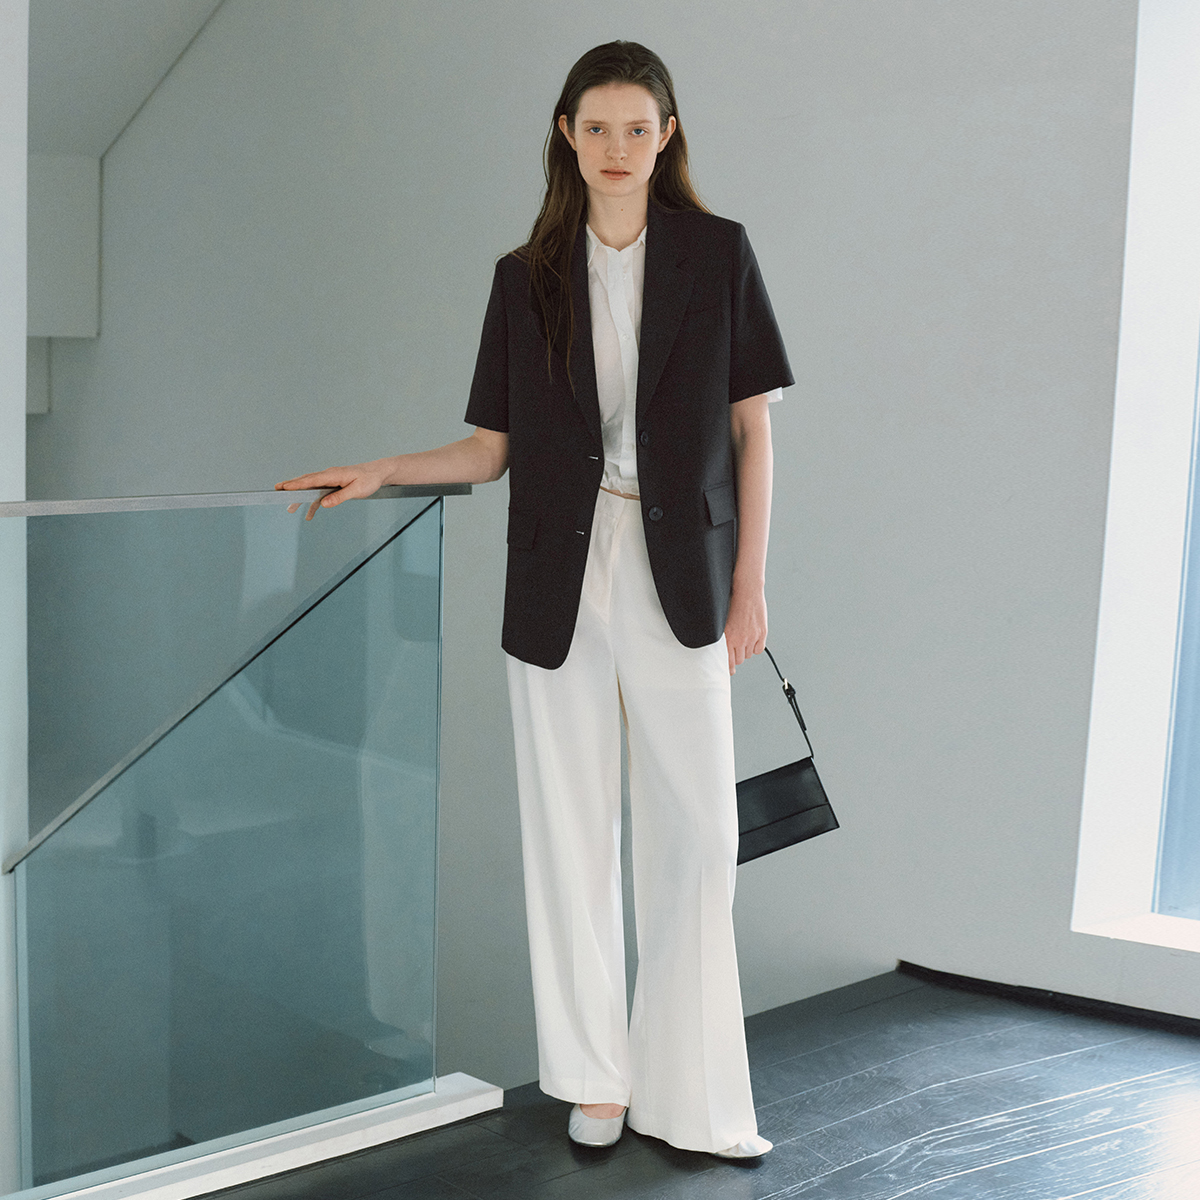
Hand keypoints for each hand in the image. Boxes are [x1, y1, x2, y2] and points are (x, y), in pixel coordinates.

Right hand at [275, 460, 393, 519]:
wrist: (377, 473)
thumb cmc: (369, 479)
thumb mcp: (357, 490)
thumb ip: (340, 497)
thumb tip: (324, 503)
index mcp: (333, 474)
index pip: (311, 479)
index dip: (296, 484)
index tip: (284, 487)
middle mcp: (328, 475)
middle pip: (306, 481)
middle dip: (291, 486)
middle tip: (276, 490)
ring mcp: (329, 481)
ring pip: (310, 488)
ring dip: (300, 498)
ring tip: (289, 508)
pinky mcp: (333, 486)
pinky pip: (319, 495)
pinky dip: (313, 504)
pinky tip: (308, 515)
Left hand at [724, 579, 766, 673]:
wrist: (747, 592)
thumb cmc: (732, 603)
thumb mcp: (722, 621)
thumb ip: (723, 637)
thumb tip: (722, 650)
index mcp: (727, 637)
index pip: (728, 661)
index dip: (728, 667)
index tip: (729, 671)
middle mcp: (740, 639)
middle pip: (739, 660)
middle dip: (737, 657)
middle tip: (737, 650)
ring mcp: (752, 637)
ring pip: (748, 655)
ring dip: (746, 651)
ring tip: (744, 640)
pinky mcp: (762, 634)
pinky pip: (759, 650)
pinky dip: (756, 647)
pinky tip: (752, 640)